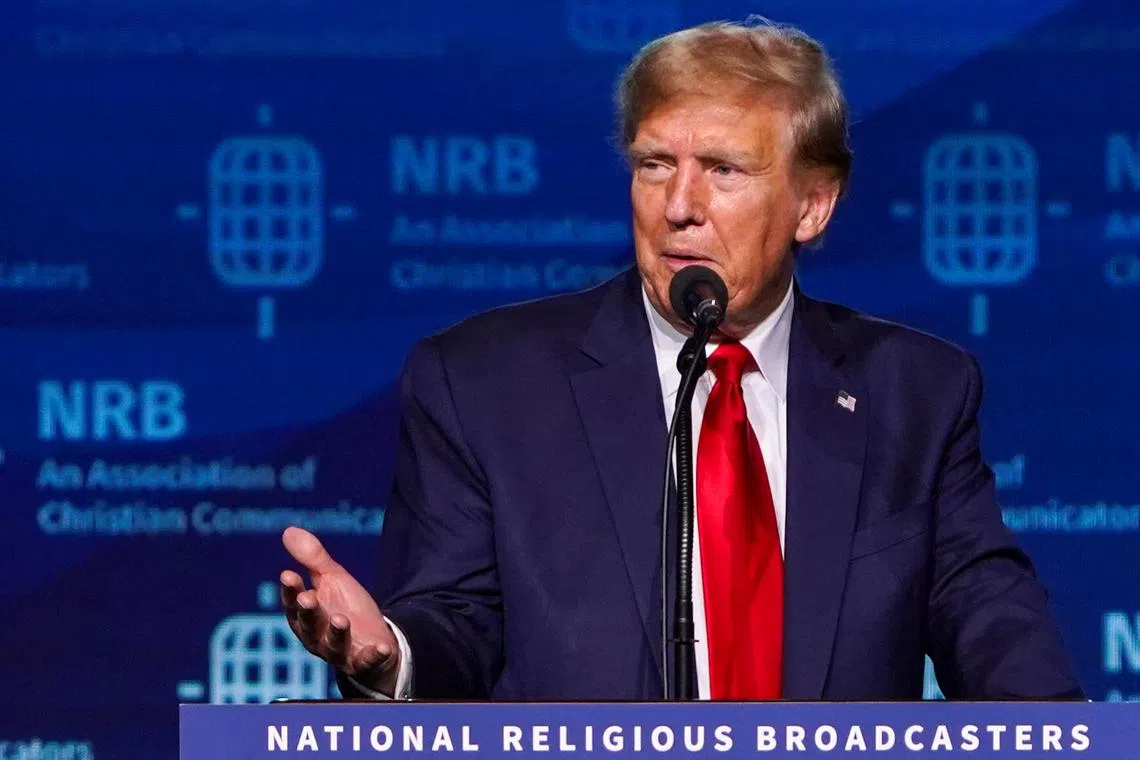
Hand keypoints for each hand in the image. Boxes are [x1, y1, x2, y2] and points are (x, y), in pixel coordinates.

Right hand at [280, 526, 400, 695]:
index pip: (293, 604)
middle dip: (308, 613)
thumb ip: (313, 559)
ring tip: (342, 619)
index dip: (290, 591)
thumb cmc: (347, 607)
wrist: (374, 637)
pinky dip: (373, 656)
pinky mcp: (363, 663)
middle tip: (307, 599)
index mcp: (306, 617)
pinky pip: (367, 662)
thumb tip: (289, 530)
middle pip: (309, 626)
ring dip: (337, 634)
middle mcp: (317, 637)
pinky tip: (381, 648)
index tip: (288, 575)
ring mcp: (340, 653)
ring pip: (334, 646)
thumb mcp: (333, 579)